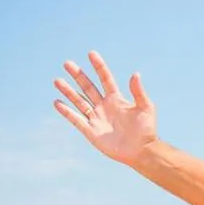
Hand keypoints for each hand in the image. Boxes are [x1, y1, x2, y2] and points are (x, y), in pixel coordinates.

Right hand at [53, 51, 156, 165]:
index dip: (99, 67)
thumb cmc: (146, 129)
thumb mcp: (145, 108)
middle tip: (67, 63)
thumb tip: (135, 74)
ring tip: (57, 80)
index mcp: (117, 99)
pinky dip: (66, 111)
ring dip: (68, 91)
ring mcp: (96, 118)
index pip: (105, 79)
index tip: (91, 54)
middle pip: (88, 87)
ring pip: (79, 101)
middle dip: (78, 76)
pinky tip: (57, 102)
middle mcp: (104, 106)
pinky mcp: (91, 131)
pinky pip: (76, 119)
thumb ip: (138, 91)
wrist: (141, 151)